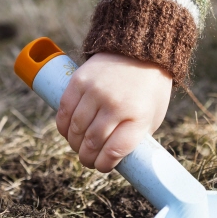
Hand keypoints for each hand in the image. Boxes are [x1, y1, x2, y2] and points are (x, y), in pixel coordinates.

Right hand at [56, 52, 172, 172]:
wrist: (141, 50)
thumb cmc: (149, 89)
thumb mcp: (153, 116)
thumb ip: (135, 136)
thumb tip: (113, 159)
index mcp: (138, 116)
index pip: (114, 150)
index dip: (104, 165)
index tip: (102, 166)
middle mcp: (116, 105)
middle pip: (92, 142)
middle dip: (87, 158)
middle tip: (88, 161)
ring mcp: (96, 92)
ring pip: (76, 129)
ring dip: (75, 144)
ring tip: (79, 147)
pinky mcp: (79, 81)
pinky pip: (65, 111)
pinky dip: (63, 127)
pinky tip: (68, 133)